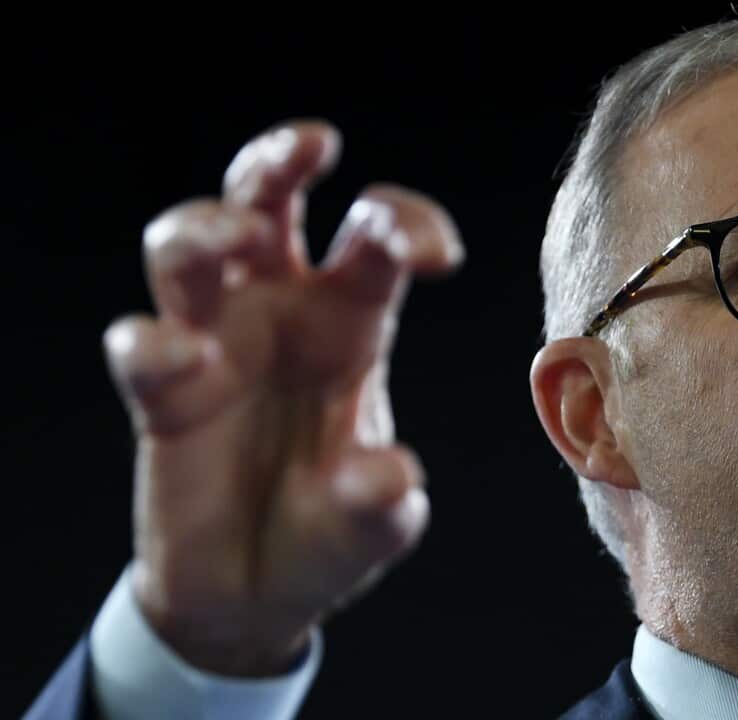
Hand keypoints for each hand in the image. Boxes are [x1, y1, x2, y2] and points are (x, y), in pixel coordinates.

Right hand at [102, 120, 463, 675]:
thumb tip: (387, 475)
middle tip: (315, 146)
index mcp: (352, 323)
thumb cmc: (327, 537)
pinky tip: (184, 362)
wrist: (252, 594)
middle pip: (269, 199)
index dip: (406, 224)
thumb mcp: (371, 529)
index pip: (376, 241)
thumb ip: (382, 503)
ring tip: (237, 238)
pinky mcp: (161, 390)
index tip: (436, 257)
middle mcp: (282, 313)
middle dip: (281, 158)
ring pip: (189, 243)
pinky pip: (140, 342)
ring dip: (207, 224)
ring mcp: (215, 343)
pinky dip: (153, 342)